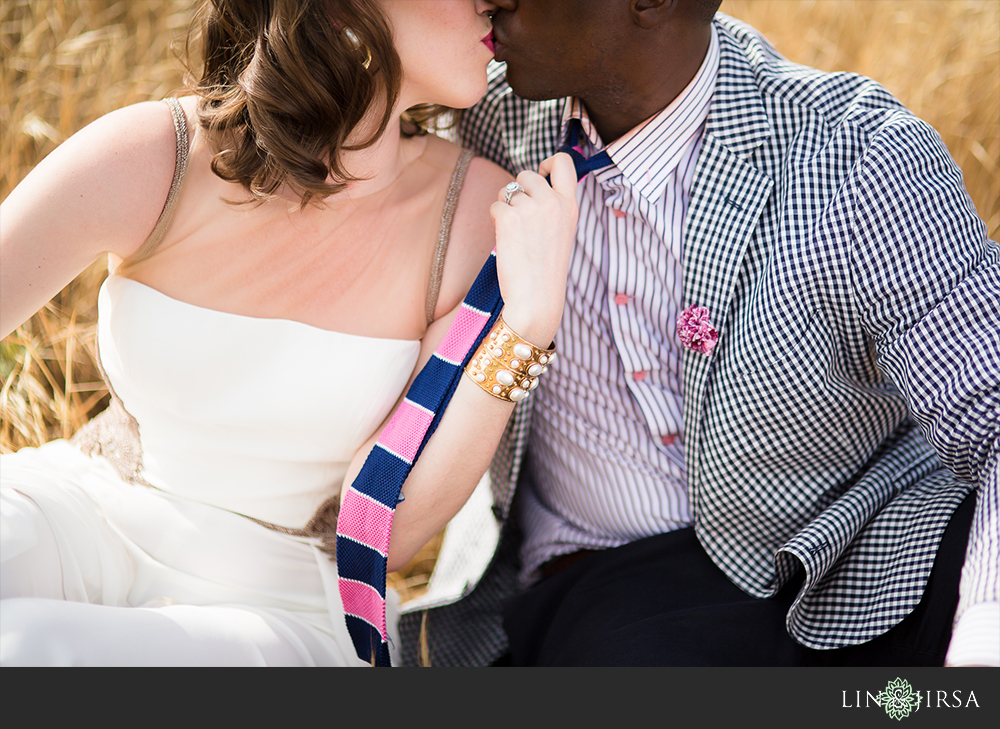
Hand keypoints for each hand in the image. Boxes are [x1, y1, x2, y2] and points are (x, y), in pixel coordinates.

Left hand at [489, 152, 577, 345]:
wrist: (536, 299)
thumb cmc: (545, 272)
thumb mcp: (561, 234)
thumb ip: (552, 209)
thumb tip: (528, 187)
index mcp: (570, 207)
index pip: (564, 163)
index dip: (548, 162)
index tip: (541, 172)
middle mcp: (552, 202)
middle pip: (526, 174)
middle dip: (517, 190)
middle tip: (518, 215)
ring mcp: (531, 208)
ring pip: (507, 191)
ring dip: (504, 207)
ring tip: (514, 234)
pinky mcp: (509, 217)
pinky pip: (495, 206)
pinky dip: (495, 220)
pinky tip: (506, 240)